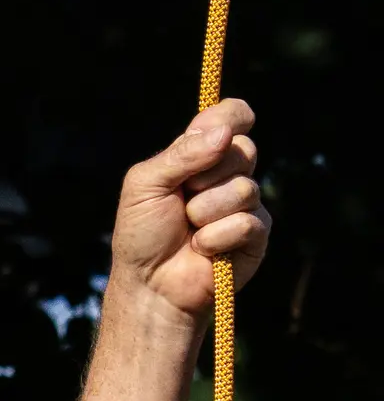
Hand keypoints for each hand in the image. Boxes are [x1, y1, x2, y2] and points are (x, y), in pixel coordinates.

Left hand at [108, 99, 270, 324]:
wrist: (150, 284)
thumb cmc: (142, 233)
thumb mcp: (145, 185)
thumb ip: (181, 155)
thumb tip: (224, 132)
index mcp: (200, 154)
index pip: (231, 117)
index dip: (232, 116)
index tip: (220, 127)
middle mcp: (227, 174)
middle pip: (244, 149)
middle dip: (207, 175)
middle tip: (183, 197)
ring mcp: (245, 204)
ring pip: (245, 188)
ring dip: (206, 212)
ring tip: (189, 229)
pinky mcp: (257, 235)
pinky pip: (247, 223)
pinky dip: (216, 238)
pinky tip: (202, 249)